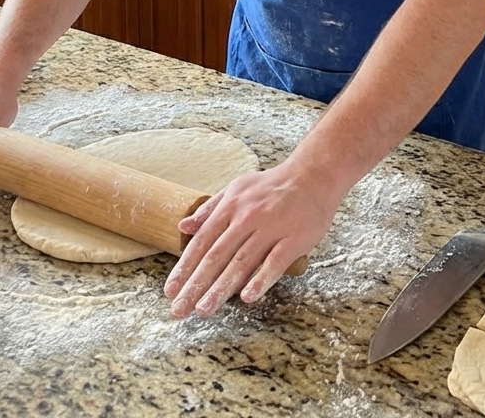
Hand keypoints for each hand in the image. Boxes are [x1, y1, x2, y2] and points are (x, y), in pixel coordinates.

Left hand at [164, 159, 341, 317]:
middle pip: (217, 256)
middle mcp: (247, 217)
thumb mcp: (237, 188)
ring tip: (204, 310)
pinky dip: (260, 280)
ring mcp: (271, 228)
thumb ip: (210, 208)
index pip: (202, 242)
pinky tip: (247, 298)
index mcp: (231, 206)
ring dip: (221, 288)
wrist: (313, 175)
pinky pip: (274, 263)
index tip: (171, 289)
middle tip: (179, 309)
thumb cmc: (273, 185)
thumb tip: (183, 226)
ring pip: (241, 262)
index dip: (185, 267)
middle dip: (196, 285)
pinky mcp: (294, 239)